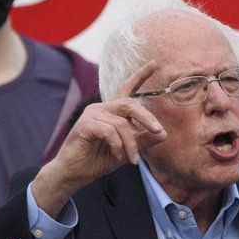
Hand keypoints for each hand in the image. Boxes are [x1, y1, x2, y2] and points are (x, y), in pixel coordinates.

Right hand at [33, 61, 166, 216]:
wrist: (73, 175)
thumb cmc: (96, 161)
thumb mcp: (126, 152)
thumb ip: (143, 141)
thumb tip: (164, 134)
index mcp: (111, 112)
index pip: (126, 89)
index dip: (140, 76)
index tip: (154, 63)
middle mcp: (101, 108)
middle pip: (129, 104)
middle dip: (147, 117)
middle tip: (159, 131)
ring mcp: (92, 114)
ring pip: (122, 124)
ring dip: (131, 144)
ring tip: (133, 160)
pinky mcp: (85, 124)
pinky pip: (109, 131)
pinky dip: (117, 145)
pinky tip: (117, 155)